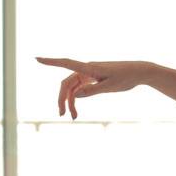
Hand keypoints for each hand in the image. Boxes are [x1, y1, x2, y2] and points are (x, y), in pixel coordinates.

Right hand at [36, 57, 156, 118]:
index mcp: (89, 68)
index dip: (51, 62)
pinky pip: (80, 88)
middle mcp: (87, 69)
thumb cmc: (126, 77)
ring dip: (71, 101)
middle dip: (62, 99)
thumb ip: (92, 90)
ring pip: (73, 88)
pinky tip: (76, 109)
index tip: (36, 58)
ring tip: (73, 117)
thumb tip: (75, 96)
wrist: (139, 72)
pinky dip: (78, 98)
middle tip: (62, 114)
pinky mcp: (94, 78)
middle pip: (67, 83)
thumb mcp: (110, 86)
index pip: (66, 63)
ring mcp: (90, 74)